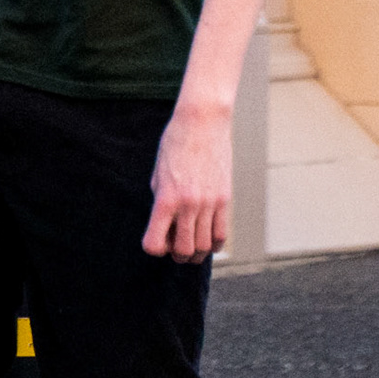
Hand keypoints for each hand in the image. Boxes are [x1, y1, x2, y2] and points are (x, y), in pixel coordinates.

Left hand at [143, 106, 232, 261]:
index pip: (154, 245)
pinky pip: (222, 233)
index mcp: (166, 199)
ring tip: (193, 246)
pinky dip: (215, 243)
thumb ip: (161, 203)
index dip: (154, 248)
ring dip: (197, 253)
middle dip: (177, 255)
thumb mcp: (158, 175)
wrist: (202, 122)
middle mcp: (188, 205)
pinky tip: (209, 239)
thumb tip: (167, 227)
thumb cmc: (175, 144)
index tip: (157, 240)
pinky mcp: (224, 198)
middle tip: (175, 247)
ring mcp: (208, 203)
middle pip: (183, 250)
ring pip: (204, 246)